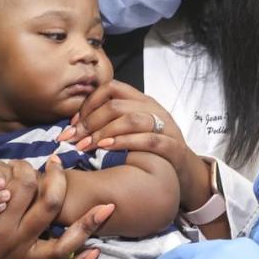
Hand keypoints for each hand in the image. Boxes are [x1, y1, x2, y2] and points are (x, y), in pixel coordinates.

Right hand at [0, 157, 113, 258]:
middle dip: (58, 180)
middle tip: (58, 164)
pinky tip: (94, 253)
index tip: (21, 163)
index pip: (24, 187)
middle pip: (51, 206)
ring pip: (65, 244)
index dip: (25, 168)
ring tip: (107, 208)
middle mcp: (16, 243)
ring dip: (87, 225)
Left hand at [57, 80, 210, 210]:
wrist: (185, 170)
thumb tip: (74, 127)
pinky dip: (126, 143)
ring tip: (86, 146)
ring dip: (104, 132)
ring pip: (131, 119)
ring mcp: (165, 127)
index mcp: (142, 101)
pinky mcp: (173, 147)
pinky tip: (108, 149)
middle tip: (73, 139)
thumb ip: (110, 123)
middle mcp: (154, 109)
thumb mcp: (133, 129)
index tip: (73, 123)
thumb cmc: (152, 150)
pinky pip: (149, 140)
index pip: (111, 88)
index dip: (88, 103)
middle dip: (89, 122)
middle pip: (116, 105)